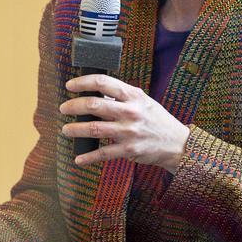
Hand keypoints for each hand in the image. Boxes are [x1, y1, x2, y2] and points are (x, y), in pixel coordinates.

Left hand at [60, 75, 189, 171]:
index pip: (103, 83)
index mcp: (133, 96)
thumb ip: (123, 97)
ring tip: (66, 130)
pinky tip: (79, 159)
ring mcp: (129, 131)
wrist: (177, 144)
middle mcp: (130, 112)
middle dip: (73, 106)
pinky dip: (88, 157)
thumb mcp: (144, 102)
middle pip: (94, 105)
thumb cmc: (157, 121)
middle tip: (64, 108)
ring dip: (75, 129)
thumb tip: (98, 94)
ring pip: (94, 128)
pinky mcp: (129, 150)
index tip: (70, 86)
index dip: (83, 82)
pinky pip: (103, 153)